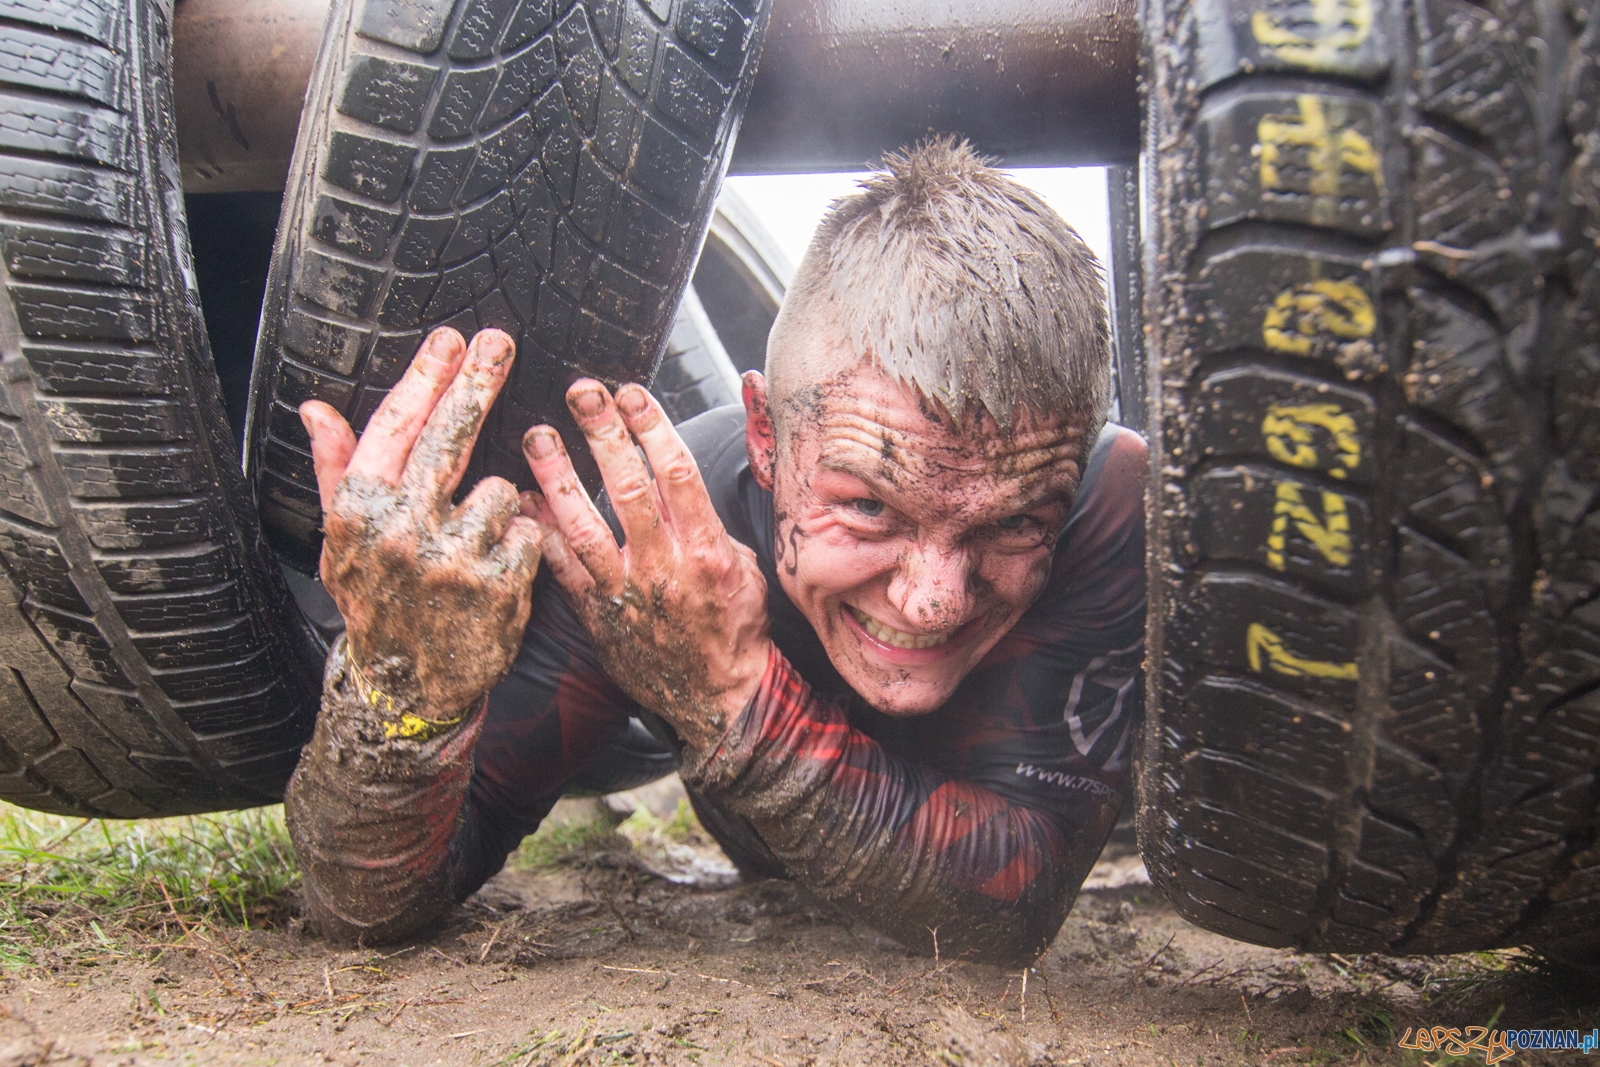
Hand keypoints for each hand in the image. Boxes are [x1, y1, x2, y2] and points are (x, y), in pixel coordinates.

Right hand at [300, 328, 543, 714]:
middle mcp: (402, 530)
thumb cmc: (377, 603)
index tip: (452, 339)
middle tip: (499, 341)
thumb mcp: (342, 541)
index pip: (397, 427)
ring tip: (474, 542)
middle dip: (477, 382)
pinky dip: (522, 541)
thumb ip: (336, 470)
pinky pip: (529, 531)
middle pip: (449, 437)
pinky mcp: (498, 585)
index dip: (428, 377)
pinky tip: (498, 567)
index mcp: (361, 512)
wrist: (406, 686)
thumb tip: (316, 410)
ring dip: (497, 506)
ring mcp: (452, 558)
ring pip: (501, 490)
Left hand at [521, 381, 770, 748]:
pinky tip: (522, 498)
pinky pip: (561, 568)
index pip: (676, 474)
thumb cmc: (733, 628)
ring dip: (557, 476)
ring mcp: (626, 592)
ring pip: (583, 526)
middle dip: (603, 434)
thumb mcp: (744, 567)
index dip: (651, 427)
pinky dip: (539, 531)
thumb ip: (709, 524)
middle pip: (627, 488)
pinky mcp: (598, 615)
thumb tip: (681, 481)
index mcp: (705, 550)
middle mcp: (664, 567)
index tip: (630, 393)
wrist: (716, 696)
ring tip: (537, 436)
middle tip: (581, 391)